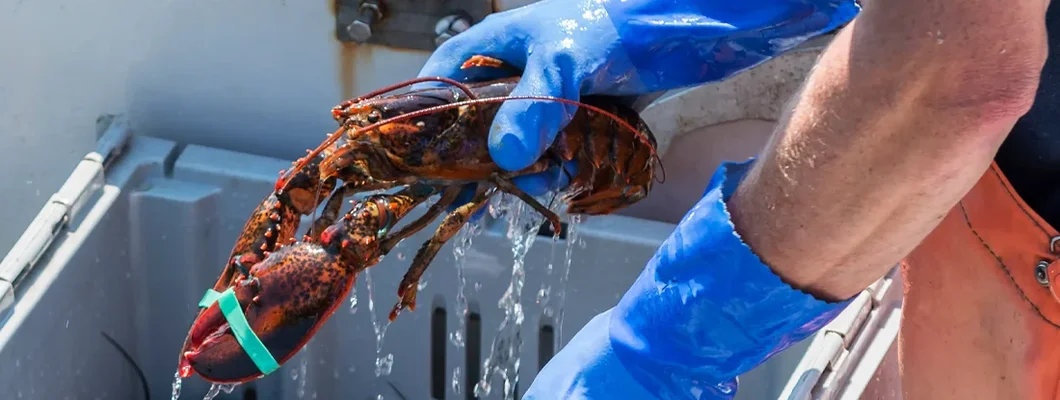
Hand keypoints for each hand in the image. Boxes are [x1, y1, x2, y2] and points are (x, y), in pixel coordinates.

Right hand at [418, 0, 855, 198]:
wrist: (684, 28)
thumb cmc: (614, 26)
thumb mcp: (564, 63)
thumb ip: (534, 107)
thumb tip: (504, 159)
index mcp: (494, 46)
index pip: (440, 83)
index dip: (428, 122)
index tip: (427, 163)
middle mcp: (516, 72)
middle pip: (479, 125)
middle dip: (486, 161)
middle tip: (493, 191)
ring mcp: (550, 95)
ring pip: (521, 144)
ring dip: (529, 170)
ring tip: (545, 183)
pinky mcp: (582, 115)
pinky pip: (558, 150)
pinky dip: (562, 167)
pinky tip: (571, 178)